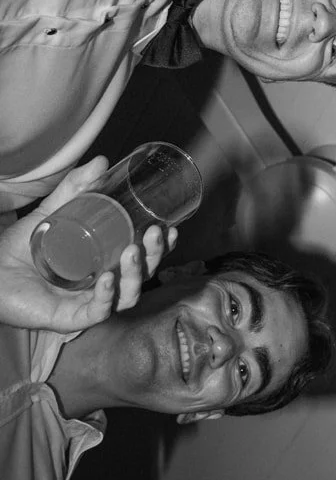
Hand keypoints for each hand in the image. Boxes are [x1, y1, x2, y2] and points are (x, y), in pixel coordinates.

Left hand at [0, 159, 174, 334]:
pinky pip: (97, 312)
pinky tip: (107, 277)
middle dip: (155, 257)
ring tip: (132, 251)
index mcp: (105, 264)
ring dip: (136, 276)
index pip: (143, 260)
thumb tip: (102, 161)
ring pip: (127, 297)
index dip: (162, 248)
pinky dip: (107, 296)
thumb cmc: (21, 249)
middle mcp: (102, 286)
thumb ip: (75, 188)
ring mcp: (88, 304)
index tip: (170, 228)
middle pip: (142, 278)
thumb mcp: (52, 212)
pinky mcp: (71, 318)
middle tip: (155, 233)